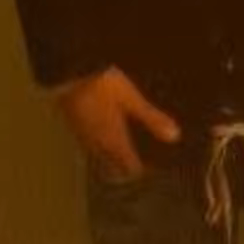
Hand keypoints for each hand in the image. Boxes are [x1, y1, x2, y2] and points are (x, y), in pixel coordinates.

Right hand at [51, 65, 179, 181]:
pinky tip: (101, 136)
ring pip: (97, 155)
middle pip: (110, 165)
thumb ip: (152, 118)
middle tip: (134, 170)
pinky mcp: (72, 123)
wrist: (69, 71)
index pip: (127, 166)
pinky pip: (87, 143)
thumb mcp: (132, 99)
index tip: (149, 173)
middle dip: (122, 169)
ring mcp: (82, 134)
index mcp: (113, 140)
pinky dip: (98, 145)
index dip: (138, 171)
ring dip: (109, 159)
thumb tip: (175, 137)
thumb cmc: (104, 84)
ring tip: (121, 157)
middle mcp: (97, 143)